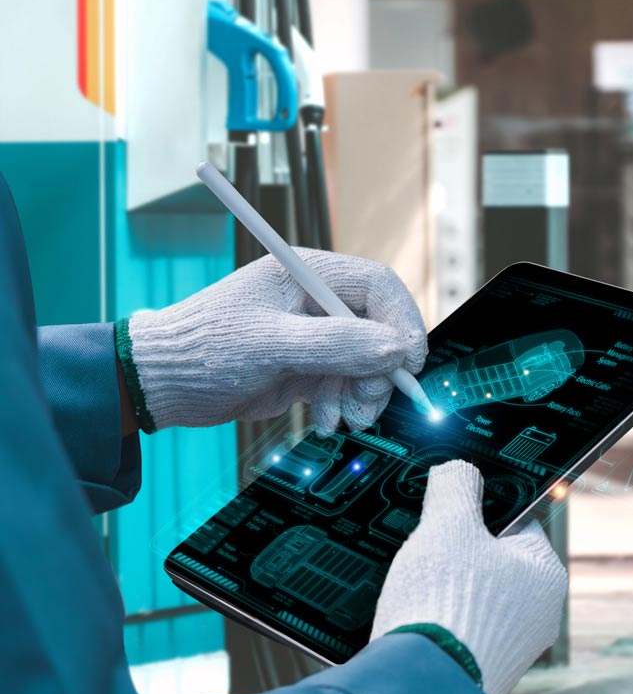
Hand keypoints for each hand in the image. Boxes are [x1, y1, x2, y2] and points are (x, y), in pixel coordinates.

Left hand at [121, 250, 426, 433]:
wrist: (164, 384)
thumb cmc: (203, 349)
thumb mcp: (272, 344)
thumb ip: (337, 344)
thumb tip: (394, 349)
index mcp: (307, 275)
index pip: (379, 287)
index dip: (402, 322)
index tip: (408, 362)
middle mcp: (315, 302)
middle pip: (380, 330)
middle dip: (381, 371)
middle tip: (368, 403)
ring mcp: (313, 336)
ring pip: (368, 363)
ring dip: (364, 395)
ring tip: (344, 418)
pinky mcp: (307, 366)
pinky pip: (346, 385)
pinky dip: (342, 406)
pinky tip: (322, 418)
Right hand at [370, 460, 566, 693]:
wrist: (418, 687)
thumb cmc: (444, 605)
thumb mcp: (447, 524)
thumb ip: (455, 486)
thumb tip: (458, 470)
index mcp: (547, 574)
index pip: (516, 523)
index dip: (476, 515)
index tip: (448, 518)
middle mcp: (540, 615)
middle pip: (491, 564)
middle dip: (454, 558)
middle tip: (426, 559)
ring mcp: (512, 649)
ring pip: (471, 600)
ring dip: (441, 593)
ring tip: (416, 595)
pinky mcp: (481, 674)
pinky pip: (457, 634)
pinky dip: (435, 626)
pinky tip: (414, 625)